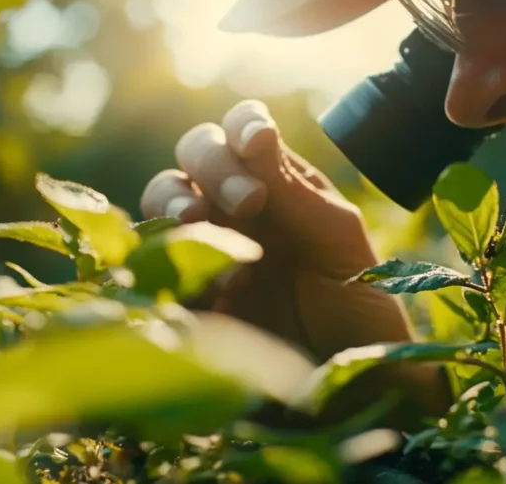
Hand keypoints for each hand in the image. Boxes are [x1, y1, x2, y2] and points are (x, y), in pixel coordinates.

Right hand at [140, 100, 450, 427]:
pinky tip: (210, 286)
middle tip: (252, 204)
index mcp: (278, 181)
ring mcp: (205, 242)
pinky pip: (149, 258)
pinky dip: (166, 257)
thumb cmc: (356, 302)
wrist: (348, 379)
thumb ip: (296, 192)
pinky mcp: (183, 287)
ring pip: (163, 196)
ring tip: (205, 230)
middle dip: (215, 167)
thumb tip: (257, 140)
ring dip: (178, 203)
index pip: (244, 131)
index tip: (258, 143)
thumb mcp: (337, 241)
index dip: (243, 126)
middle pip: (195, 153)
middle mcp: (234, 203)